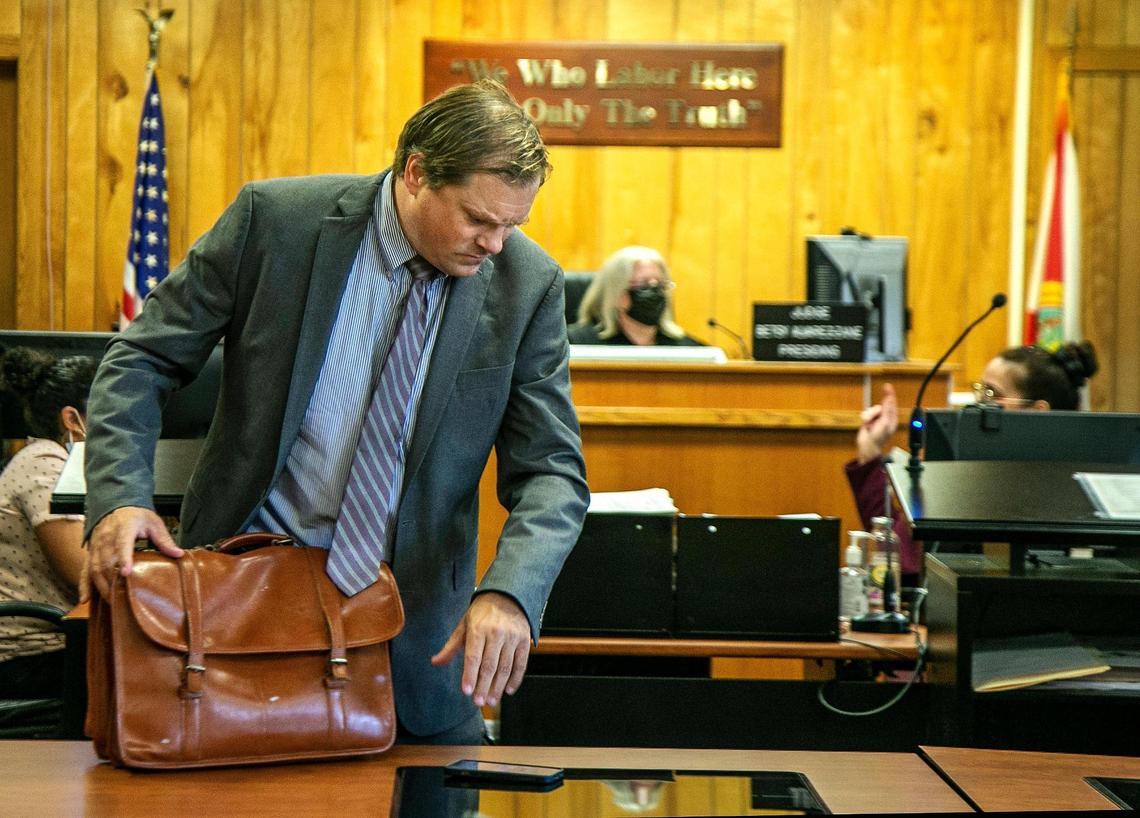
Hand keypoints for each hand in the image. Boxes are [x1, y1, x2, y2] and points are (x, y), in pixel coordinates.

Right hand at [82, 506, 183, 600]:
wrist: (116, 505)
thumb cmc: (136, 515)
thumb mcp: (154, 523)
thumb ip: (164, 540)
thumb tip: (178, 554)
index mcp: (123, 529)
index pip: (122, 545)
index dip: (123, 559)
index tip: (126, 573)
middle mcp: (106, 538)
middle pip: (106, 561)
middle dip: (112, 581)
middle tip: (122, 598)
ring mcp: (96, 546)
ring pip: (95, 568)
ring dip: (101, 586)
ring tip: (111, 601)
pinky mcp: (91, 553)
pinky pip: (84, 570)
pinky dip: (84, 585)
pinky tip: (86, 599)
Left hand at [431, 591, 530, 707]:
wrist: (508, 596)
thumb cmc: (482, 614)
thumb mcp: (464, 625)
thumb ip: (451, 646)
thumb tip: (435, 662)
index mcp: (478, 628)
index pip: (473, 656)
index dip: (470, 675)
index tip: (466, 691)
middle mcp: (496, 633)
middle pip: (490, 665)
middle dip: (484, 686)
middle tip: (478, 702)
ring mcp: (512, 637)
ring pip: (505, 667)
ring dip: (498, 687)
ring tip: (491, 701)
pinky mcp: (524, 641)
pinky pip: (521, 664)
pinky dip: (515, 679)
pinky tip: (508, 690)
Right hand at [856, 382, 898, 463]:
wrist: (867, 446)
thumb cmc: (878, 438)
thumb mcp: (885, 422)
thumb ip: (887, 410)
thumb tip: (890, 398)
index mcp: (892, 418)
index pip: (892, 404)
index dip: (890, 395)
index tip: (887, 386)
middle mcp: (886, 418)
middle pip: (880, 406)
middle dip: (875, 411)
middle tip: (872, 414)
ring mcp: (877, 419)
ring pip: (872, 409)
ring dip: (869, 416)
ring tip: (869, 425)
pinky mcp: (870, 420)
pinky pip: (866, 413)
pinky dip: (865, 418)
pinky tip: (866, 425)